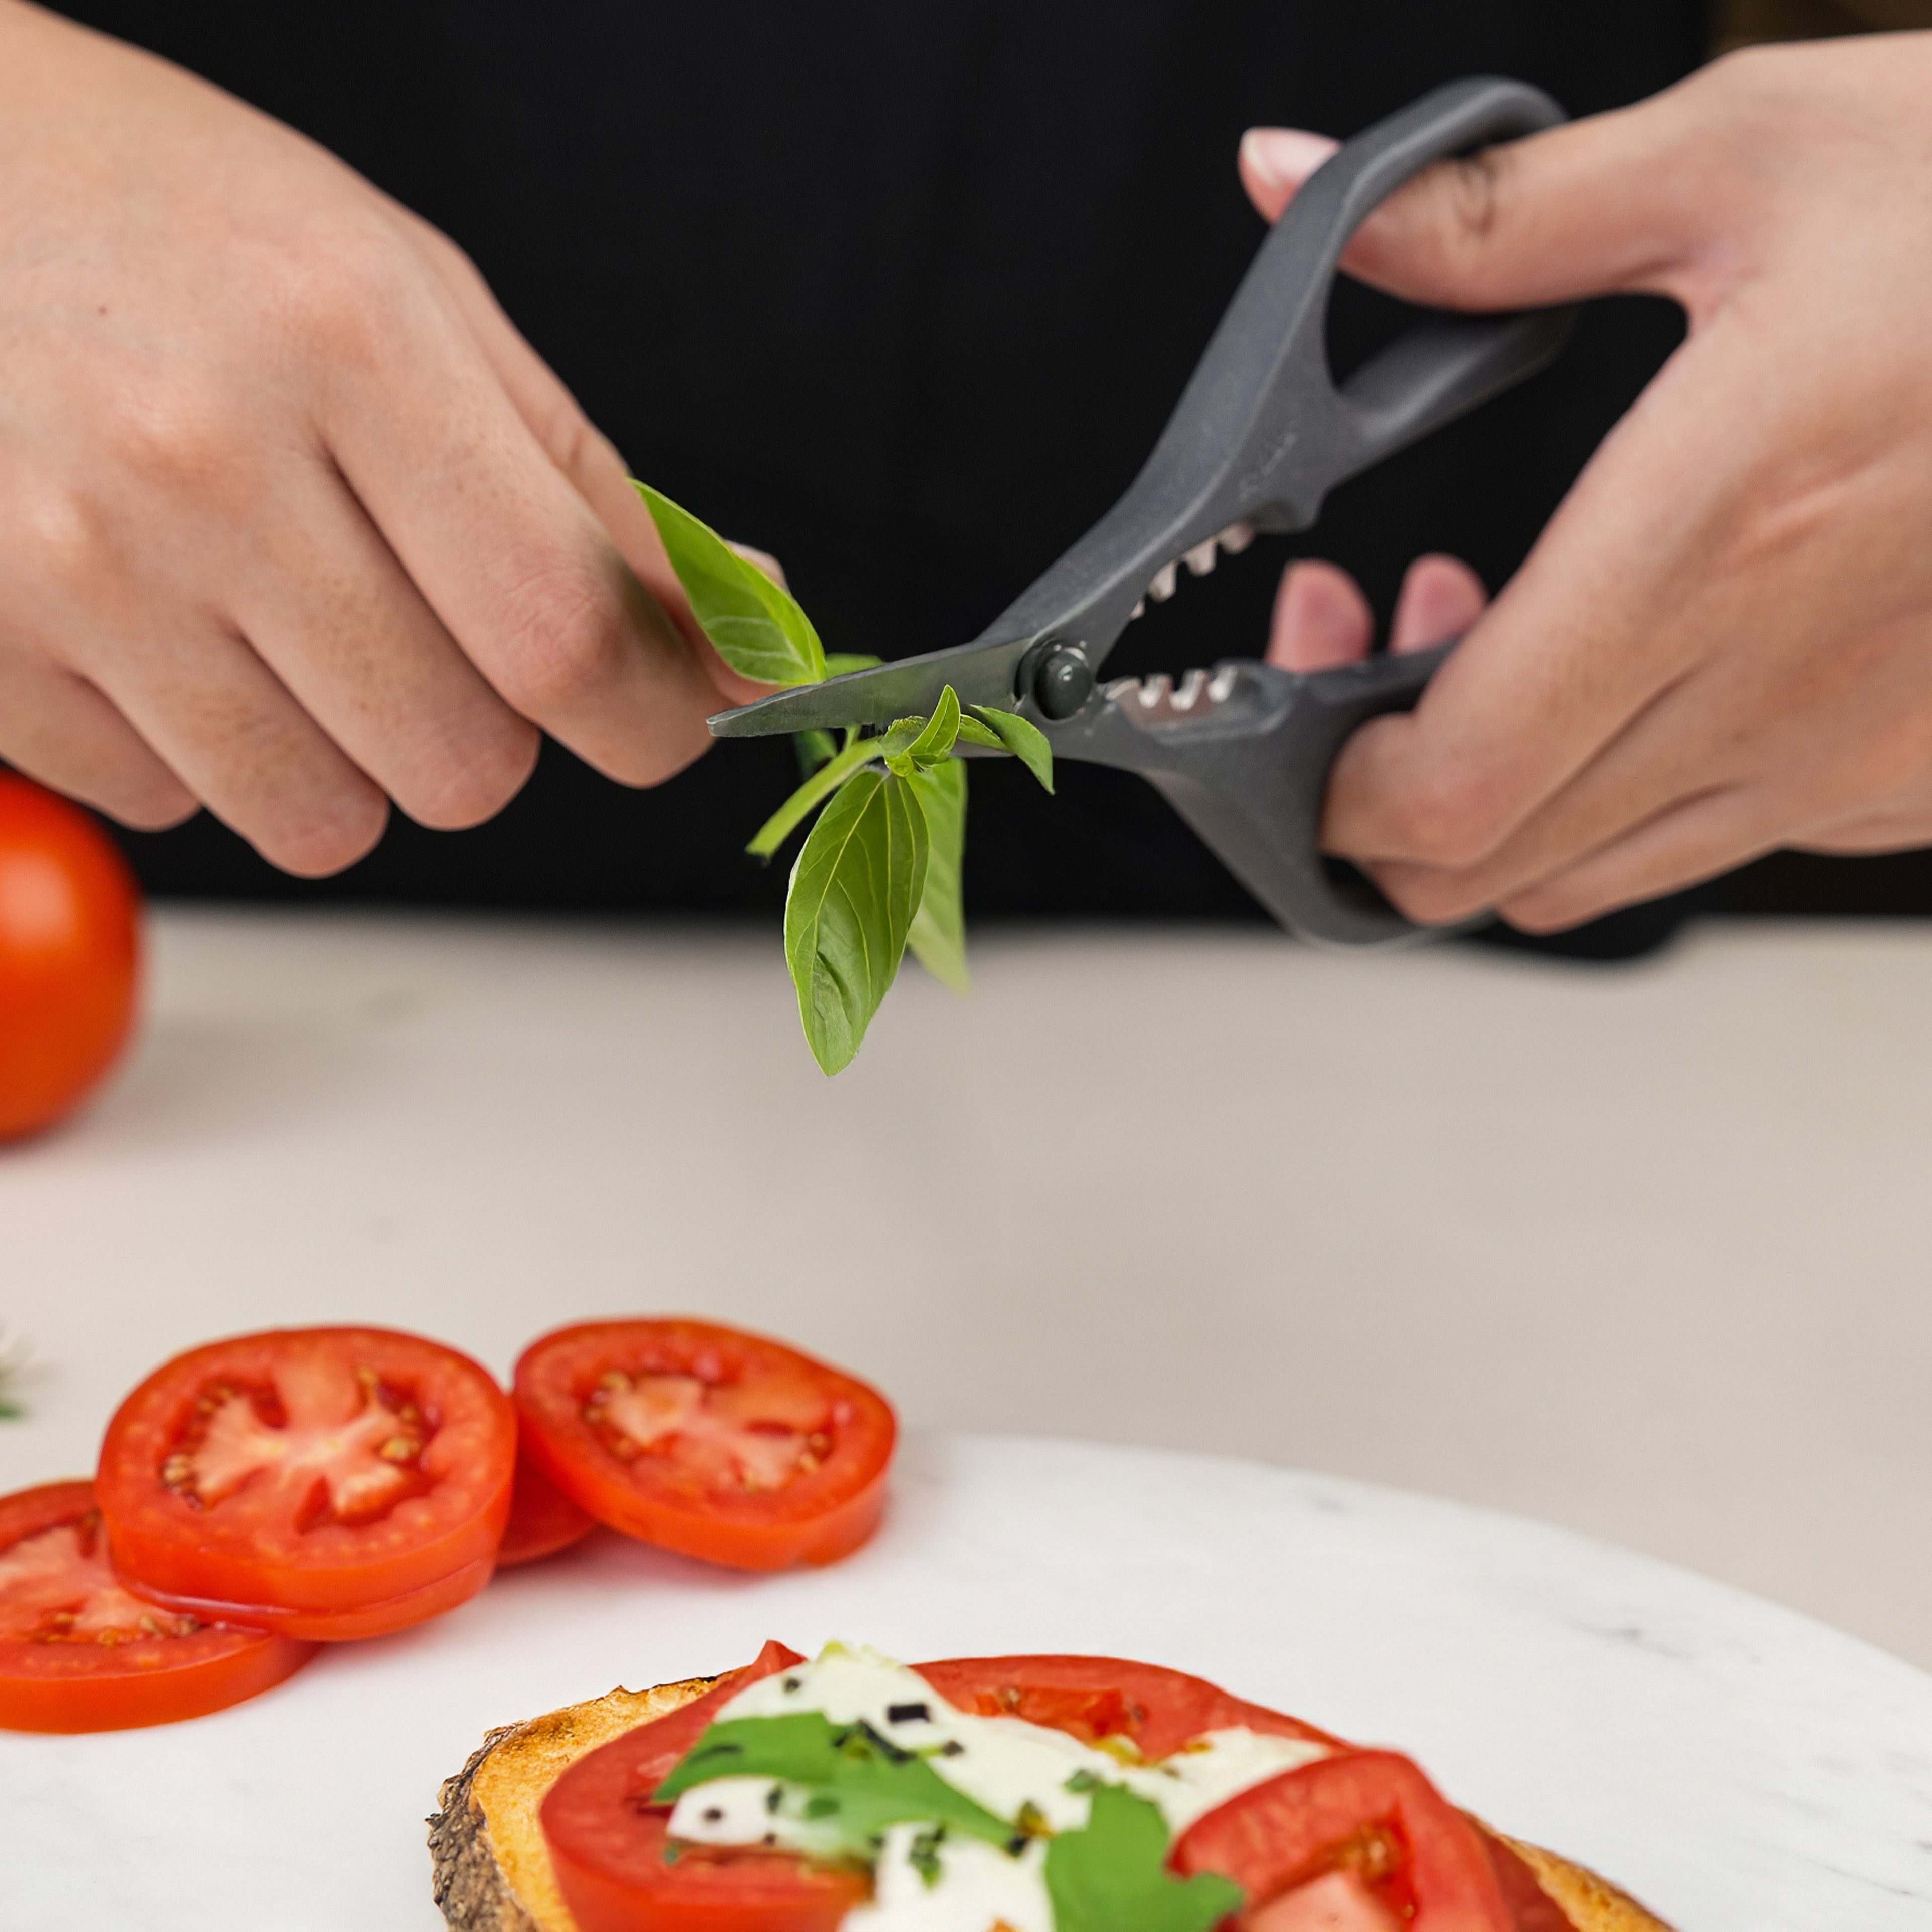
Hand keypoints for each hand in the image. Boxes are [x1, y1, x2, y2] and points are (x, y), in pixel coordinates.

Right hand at [0, 2, 758, 874]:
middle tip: (415, 612)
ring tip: (280, 609)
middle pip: (464, 767)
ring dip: (350, 753)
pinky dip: (207, 748)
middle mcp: (202, 462)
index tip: (667, 718)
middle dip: (482, 726)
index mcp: (346, 340)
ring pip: (329, 823)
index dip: (654, 715)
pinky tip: (164, 617)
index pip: (567, 632)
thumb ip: (591, 493)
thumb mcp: (416, 304)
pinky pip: (185, 811)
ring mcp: (74, 570)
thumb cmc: (189, 235)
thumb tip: (750, 636)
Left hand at [1240, 36, 1931, 931]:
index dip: (1329, 786)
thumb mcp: (1754, 150)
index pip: (1447, 784)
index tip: (1300, 690)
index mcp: (1713, 539)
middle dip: (1378, 792)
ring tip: (1491, 638)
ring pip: (1587, 879)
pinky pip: (1712, 841)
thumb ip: (1492, 212)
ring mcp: (1858, 756)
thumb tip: (1286, 183)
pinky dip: (1623, 790)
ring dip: (1493, 794)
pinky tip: (1641, 660)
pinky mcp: (1914, 779)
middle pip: (1486, 867)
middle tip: (1369, 652)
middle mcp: (1781, 687)